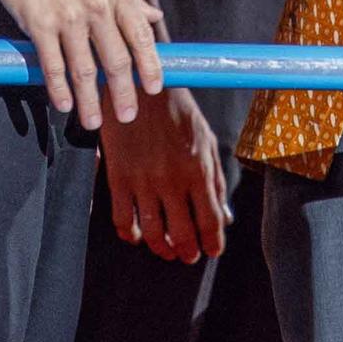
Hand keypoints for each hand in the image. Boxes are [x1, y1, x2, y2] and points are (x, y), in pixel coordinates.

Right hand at [0, 0, 164, 121]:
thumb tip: (153, 16)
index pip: (142, 36)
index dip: (150, 67)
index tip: (153, 88)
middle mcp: (97, 3)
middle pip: (117, 61)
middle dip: (123, 94)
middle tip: (126, 114)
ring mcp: (68, 15)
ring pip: (85, 70)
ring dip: (90, 102)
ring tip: (92, 121)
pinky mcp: (39, 23)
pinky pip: (53, 65)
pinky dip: (59, 89)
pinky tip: (64, 103)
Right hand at [101, 88, 229, 262]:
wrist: (141, 85)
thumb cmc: (177, 110)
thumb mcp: (206, 140)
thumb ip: (216, 179)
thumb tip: (224, 215)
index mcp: (198, 170)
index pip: (210, 221)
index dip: (213, 243)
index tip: (212, 251)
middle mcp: (172, 179)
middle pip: (182, 233)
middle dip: (188, 252)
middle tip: (188, 256)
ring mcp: (143, 180)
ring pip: (152, 232)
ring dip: (161, 248)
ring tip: (165, 250)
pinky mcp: (118, 176)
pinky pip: (122, 218)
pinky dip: (129, 234)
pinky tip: (135, 235)